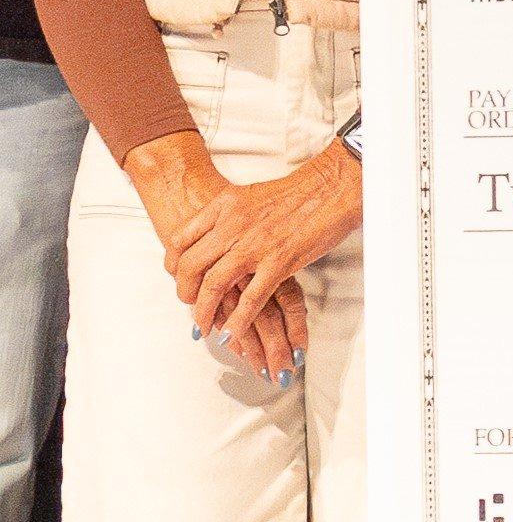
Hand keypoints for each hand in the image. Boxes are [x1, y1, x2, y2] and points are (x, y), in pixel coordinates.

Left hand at [130, 131, 354, 361]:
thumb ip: (229, 217)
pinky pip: (250, 299)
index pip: (180, 241)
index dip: (173, 265)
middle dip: (185, 293)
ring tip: (203, 326)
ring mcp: (254, 246)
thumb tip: (219, 238)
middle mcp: (231, 226)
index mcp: (222, 207)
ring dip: (204, 312)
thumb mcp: (248, 196)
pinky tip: (230, 333)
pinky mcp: (278, 263)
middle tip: (190, 305)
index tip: (177, 277)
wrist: (331, 188)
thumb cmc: (297, 192)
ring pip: (214, 285)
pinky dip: (237, 321)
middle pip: (190, 266)